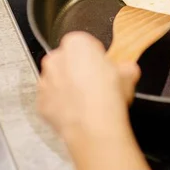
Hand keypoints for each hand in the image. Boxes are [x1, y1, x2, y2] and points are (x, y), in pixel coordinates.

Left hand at [37, 31, 149, 169]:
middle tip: (97, 85)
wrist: (94, 125)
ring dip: (69, 88)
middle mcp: (55, 59)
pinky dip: (61, 106)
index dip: (96, 57)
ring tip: (88, 102)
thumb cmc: (108, 96)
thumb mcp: (129, 74)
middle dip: (79, 71)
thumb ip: (125, 68)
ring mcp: (45, 81)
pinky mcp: (41, 103)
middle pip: (68, 61)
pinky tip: (78, 113)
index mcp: (76, 44)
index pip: (85, 44)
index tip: (103, 67)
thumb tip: (128, 71)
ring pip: (57, 81)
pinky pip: (51, 101)